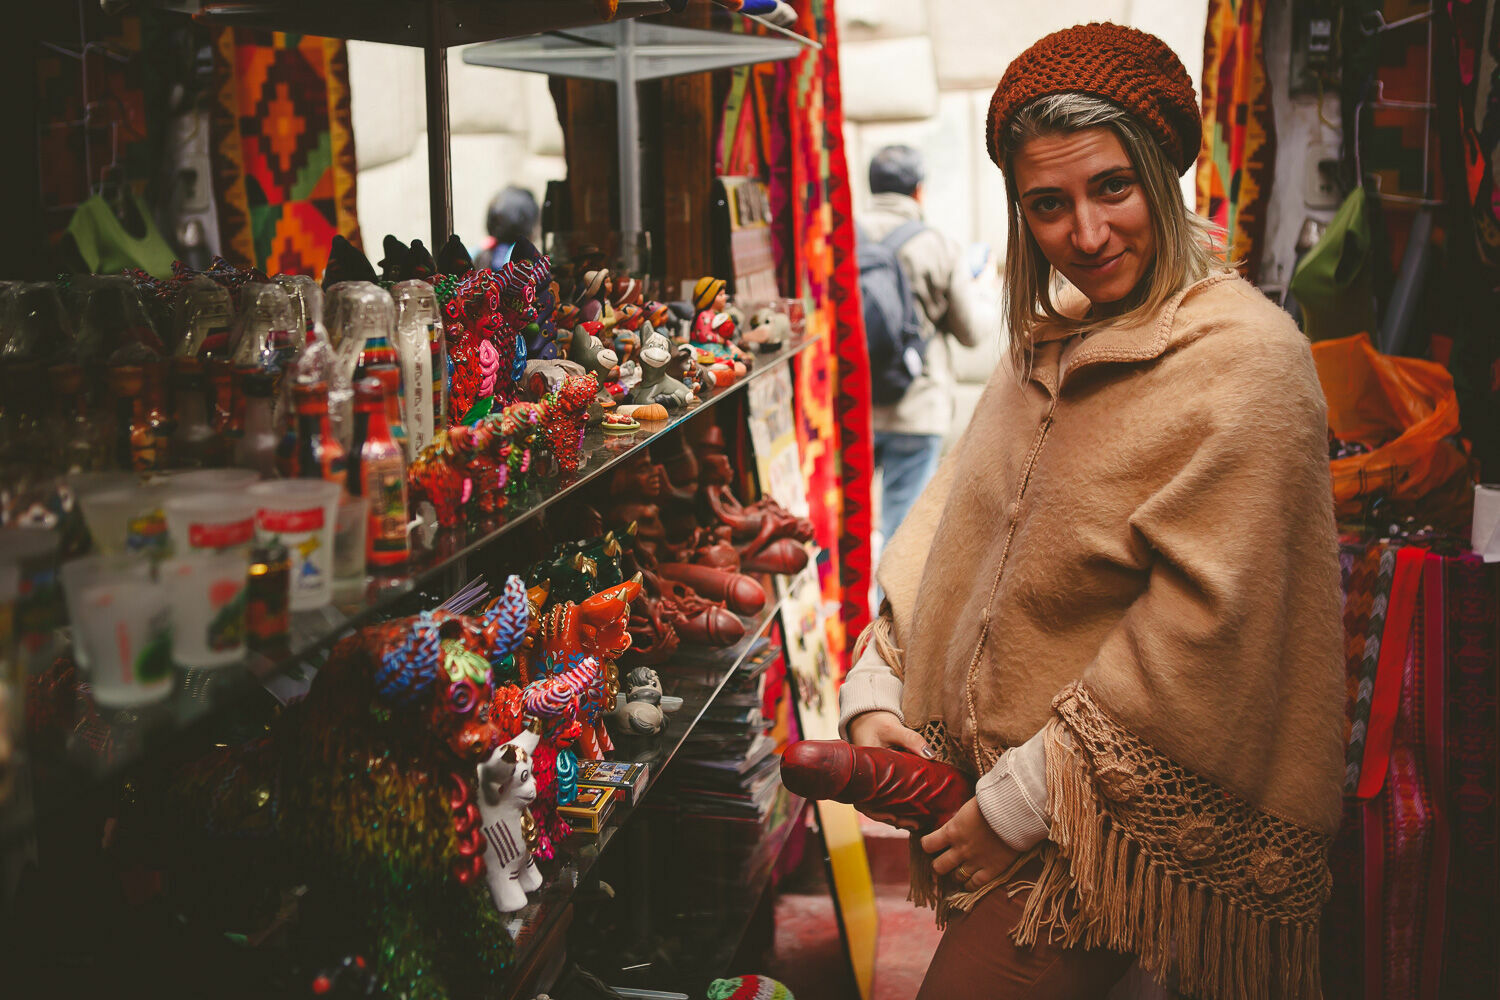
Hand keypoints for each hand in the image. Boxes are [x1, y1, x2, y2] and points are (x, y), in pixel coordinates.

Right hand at [843, 712, 934, 830]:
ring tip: (914, 825)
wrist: (869, 720)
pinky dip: (894, 808)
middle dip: (889, 819)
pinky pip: (882, 799)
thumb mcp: (894, 729)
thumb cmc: (878, 725)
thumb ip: (912, 740)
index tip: (894, 818)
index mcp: (862, 769)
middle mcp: (863, 780)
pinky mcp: (877, 781)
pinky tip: (909, 815)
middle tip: (911, 825)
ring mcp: (869, 782)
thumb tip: (931, 755)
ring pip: (877, 805)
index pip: (863, 798)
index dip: (876, 812)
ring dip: (892, 816)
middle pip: (871, 807)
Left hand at [920, 798, 1021, 889]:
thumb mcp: (969, 806)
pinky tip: (970, 880)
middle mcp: (960, 849)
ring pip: (956, 878)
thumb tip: (957, 815)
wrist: (1015, 812)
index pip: (928, 845)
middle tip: (945, 860)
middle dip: (939, 865)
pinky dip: (970, 884)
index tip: (932, 844)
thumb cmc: (992, 802)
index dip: (928, 845)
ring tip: (959, 870)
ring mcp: (975, 861)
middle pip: (938, 867)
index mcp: (952, 830)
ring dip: (955, 874)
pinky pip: (975, 885)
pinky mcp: (992, 869)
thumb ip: (960, 818)